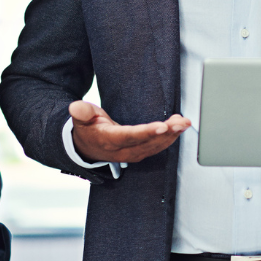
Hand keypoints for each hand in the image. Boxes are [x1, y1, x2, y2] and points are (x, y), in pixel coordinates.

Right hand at [70, 99, 189, 163]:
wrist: (87, 148)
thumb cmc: (88, 129)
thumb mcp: (81, 119)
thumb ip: (82, 112)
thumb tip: (75, 106)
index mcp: (109, 141)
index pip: (130, 137)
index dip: (146, 133)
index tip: (161, 126)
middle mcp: (123, 151)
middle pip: (148, 142)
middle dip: (167, 132)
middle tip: (182, 122)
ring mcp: (133, 154)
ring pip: (156, 146)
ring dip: (172, 135)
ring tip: (184, 122)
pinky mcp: (140, 153)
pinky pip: (157, 147)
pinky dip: (170, 137)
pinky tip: (179, 127)